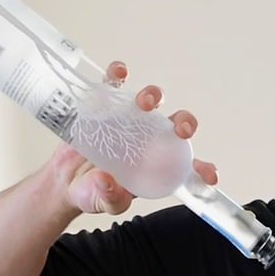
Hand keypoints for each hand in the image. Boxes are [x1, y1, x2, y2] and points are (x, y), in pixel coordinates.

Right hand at [50, 60, 218, 214]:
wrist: (64, 178)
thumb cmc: (92, 191)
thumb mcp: (103, 202)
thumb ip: (110, 198)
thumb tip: (108, 183)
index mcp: (156, 165)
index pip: (186, 165)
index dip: (201, 169)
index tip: (211, 176)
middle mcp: (148, 139)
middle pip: (175, 125)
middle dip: (184, 123)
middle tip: (182, 130)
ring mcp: (128, 119)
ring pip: (149, 101)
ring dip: (153, 96)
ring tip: (146, 103)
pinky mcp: (105, 105)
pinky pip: (114, 85)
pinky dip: (117, 75)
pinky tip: (119, 74)